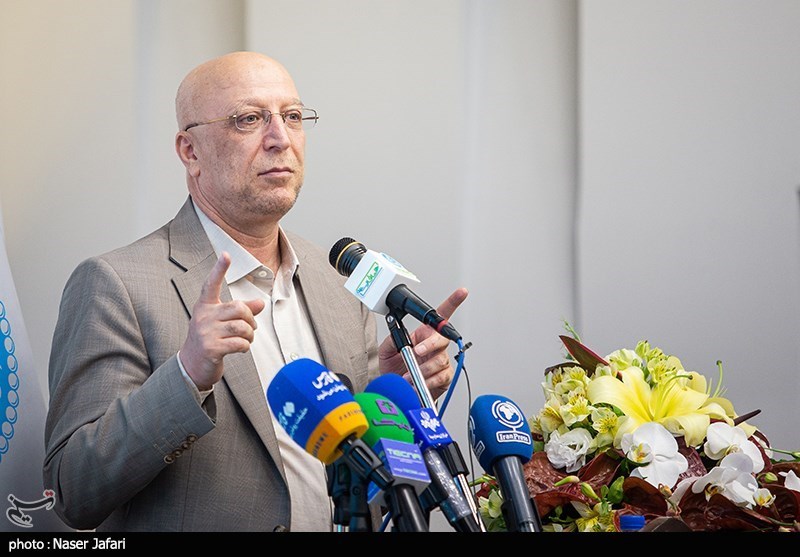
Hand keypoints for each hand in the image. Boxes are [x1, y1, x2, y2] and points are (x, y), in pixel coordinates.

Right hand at [179, 252, 265, 389]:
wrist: (192, 366)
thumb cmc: (209, 340)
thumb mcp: (222, 322)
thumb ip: (241, 311)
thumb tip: (261, 303)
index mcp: (204, 306)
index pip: (211, 284)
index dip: (219, 269)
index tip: (226, 255)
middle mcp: (203, 316)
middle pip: (239, 308)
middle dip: (251, 319)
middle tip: (251, 328)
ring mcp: (205, 332)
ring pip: (242, 326)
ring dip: (250, 335)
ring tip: (246, 339)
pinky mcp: (211, 348)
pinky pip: (240, 342)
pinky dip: (246, 346)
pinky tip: (241, 348)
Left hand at [377, 287, 467, 399]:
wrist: (397, 391)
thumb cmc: (393, 368)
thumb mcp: (386, 351)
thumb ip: (391, 340)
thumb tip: (397, 335)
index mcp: (424, 334)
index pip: (441, 316)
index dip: (453, 303)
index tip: (461, 292)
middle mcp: (435, 346)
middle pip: (443, 338)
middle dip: (430, 345)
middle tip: (417, 351)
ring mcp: (441, 361)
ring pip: (440, 360)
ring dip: (423, 369)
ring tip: (408, 376)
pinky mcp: (444, 377)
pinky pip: (441, 377)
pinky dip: (429, 381)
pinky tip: (419, 384)